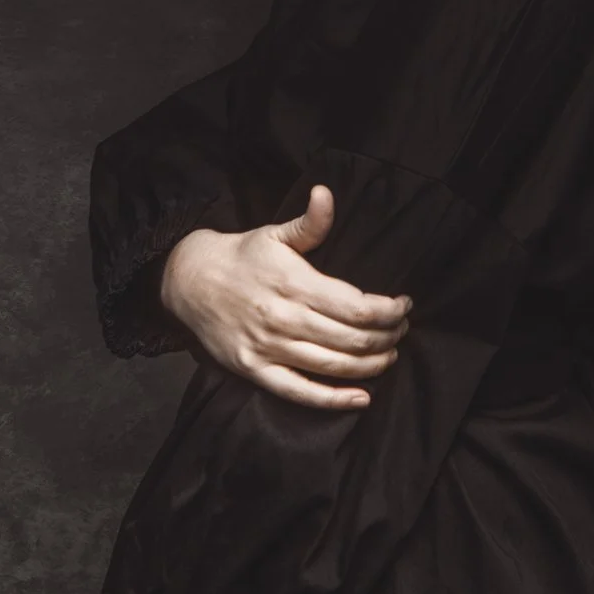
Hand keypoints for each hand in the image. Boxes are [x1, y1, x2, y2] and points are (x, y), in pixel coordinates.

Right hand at [160, 184, 410, 409]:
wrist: (189, 282)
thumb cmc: (240, 257)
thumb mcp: (275, 234)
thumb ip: (309, 222)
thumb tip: (326, 194)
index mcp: (294, 282)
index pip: (356, 306)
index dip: (389, 311)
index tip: (404, 306)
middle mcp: (284, 318)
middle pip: (352, 338)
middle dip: (387, 337)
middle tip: (401, 330)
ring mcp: (269, 347)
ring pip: (334, 366)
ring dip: (371, 364)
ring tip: (389, 356)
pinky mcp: (256, 370)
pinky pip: (300, 392)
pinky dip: (334, 399)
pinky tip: (361, 397)